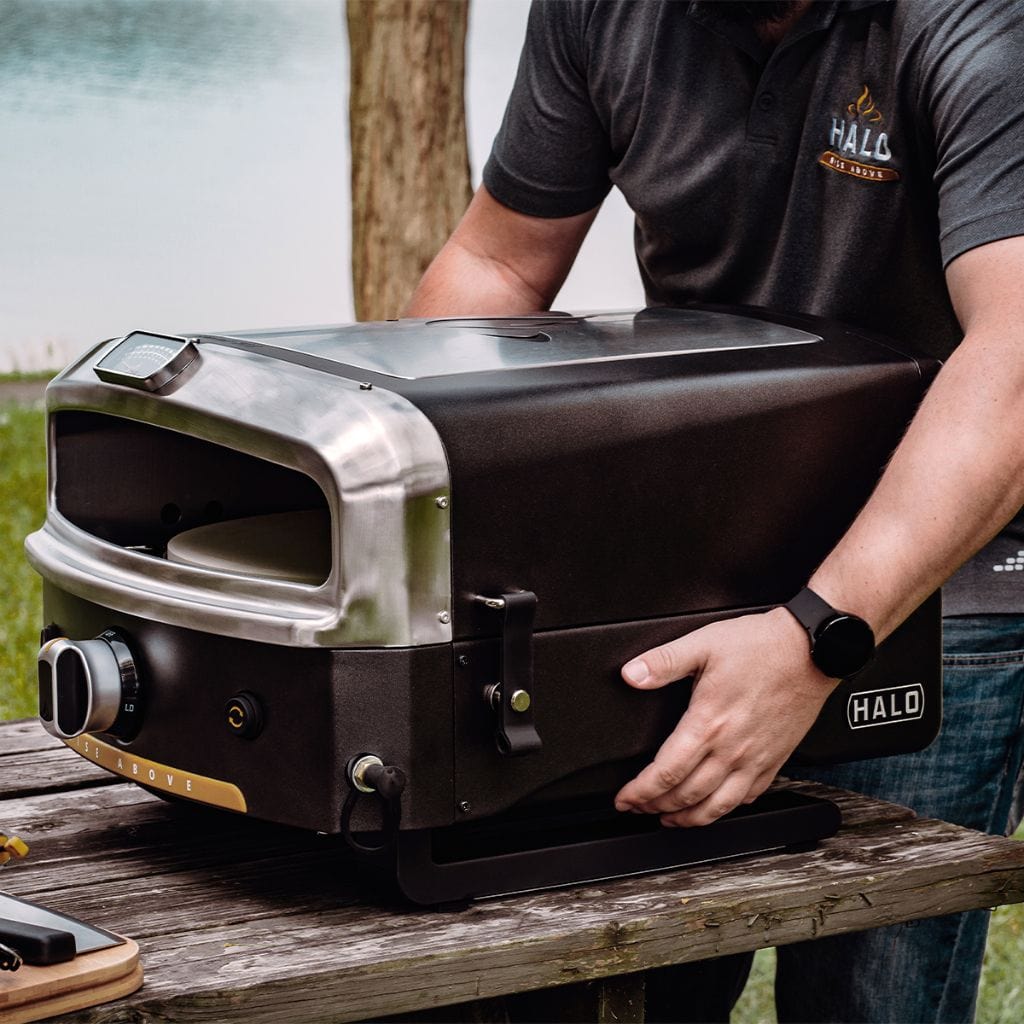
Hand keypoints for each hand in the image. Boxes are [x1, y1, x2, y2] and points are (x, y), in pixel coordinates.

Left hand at [614, 607, 838, 826]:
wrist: (812, 650)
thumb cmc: (761, 646)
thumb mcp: (704, 643)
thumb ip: (664, 661)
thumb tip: (631, 674)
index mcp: (709, 723)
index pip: (666, 772)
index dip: (640, 791)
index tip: (625, 798)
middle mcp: (732, 748)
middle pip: (687, 795)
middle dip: (656, 807)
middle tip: (638, 808)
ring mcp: (755, 758)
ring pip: (718, 806)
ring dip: (689, 818)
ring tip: (669, 819)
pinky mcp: (775, 759)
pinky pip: (748, 796)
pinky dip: (725, 809)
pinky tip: (715, 806)